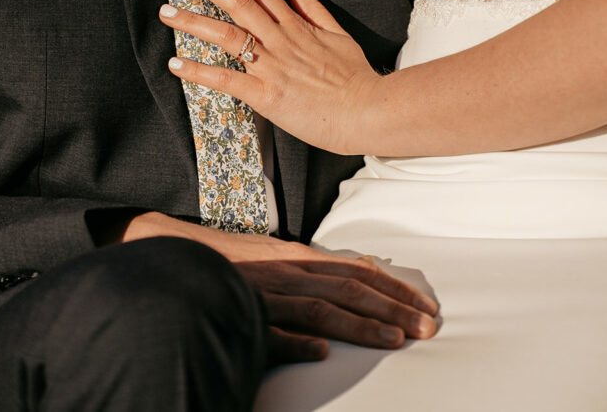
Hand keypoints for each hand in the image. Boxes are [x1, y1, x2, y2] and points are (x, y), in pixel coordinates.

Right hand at [121, 212, 438, 364]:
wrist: (177, 253)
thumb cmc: (231, 260)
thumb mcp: (277, 258)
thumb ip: (312, 270)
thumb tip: (353, 281)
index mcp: (300, 258)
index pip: (357, 271)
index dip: (394, 287)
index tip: (425, 304)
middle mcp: (290, 271)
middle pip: (351, 288)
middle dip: (394, 306)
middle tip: (429, 326)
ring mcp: (269, 292)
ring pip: (322, 306)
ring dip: (362, 323)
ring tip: (397, 339)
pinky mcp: (244, 311)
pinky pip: (271, 329)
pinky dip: (295, 339)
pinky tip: (319, 352)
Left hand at [160, 0, 383, 154]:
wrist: (369, 111)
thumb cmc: (356, 78)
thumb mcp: (339, 35)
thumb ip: (314, 8)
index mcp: (296, 26)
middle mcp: (281, 40)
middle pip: (237, 3)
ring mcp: (272, 66)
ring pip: (227, 35)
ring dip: (193, 21)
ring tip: (166, 11)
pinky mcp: (267, 95)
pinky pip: (226, 80)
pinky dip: (199, 71)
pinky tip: (176, 64)